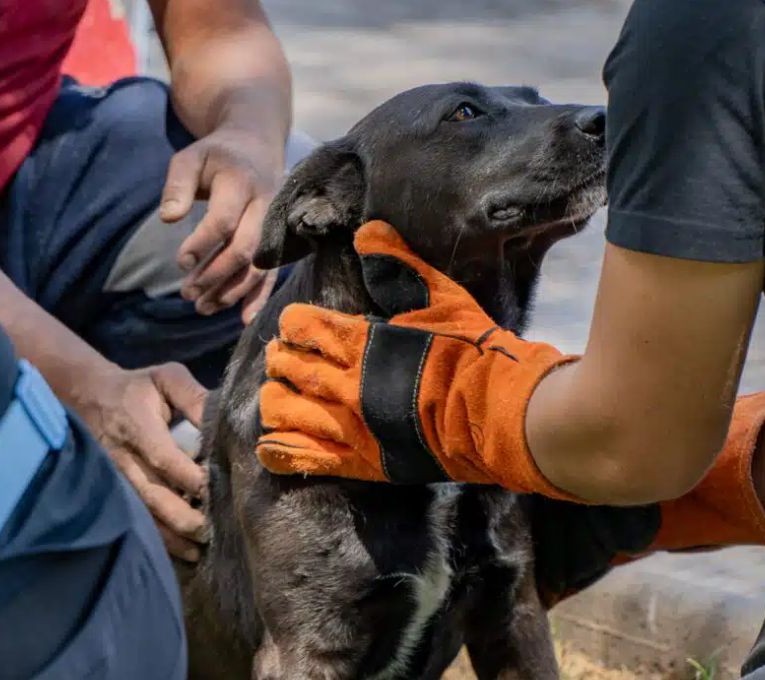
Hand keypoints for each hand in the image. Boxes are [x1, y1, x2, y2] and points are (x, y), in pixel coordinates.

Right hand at [68, 362, 209, 561]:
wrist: (87, 396)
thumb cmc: (137, 389)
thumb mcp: (166, 378)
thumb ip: (195, 397)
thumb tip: (223, 422)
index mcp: (137, 426)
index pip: (164, 459)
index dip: (190, 478)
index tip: (216, 489)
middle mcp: (122, 457)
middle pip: (152, 495)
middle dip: (183, 517)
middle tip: (212, 530)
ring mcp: (113, 478)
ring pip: (141, 514)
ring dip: (169, 536)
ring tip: (198, 549)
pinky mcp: (112, 492)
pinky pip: (133, 519)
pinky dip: (156, 538)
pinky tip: (179, 550)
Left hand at [161, 127, 282, 323]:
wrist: (257, 146)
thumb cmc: (216, 155)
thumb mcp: (190, 157)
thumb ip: (176, 184)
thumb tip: (169, 218)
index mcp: (241, 182)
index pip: (223, 220)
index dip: (202, 244)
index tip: (181, 262)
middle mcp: (265, 205)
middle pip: (245, 248)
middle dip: (215, 275)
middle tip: (187, 293)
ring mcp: (277, 225)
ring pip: (259, 266)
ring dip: (232, 291)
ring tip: (202, 307)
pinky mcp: (280, 239)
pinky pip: (273, 272)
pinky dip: (259, 296)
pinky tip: (244, 319)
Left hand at [255, 221, 579, 499]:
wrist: (495, 413)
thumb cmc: (472, 353)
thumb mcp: (440, 297)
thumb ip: (398, 265)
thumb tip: (367, 230)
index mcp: (361, 342)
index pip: (304, 326)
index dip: (294, 324)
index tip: (295, 325)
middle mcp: (347, 384)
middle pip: (291, 369)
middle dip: (281, 360)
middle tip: (281, 357)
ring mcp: (352, 426)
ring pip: (288, 412)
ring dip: (275, 400)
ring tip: (276, 395)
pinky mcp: (362, 462)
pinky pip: (308, 459)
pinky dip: (281, 452)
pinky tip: (269, 444)